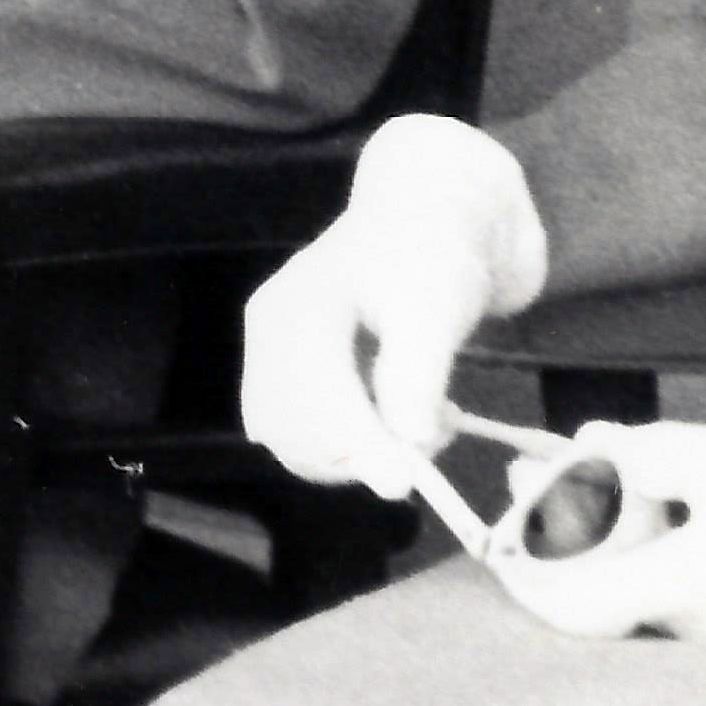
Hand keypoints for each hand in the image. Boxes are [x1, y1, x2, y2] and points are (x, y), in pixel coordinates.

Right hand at [236, 111, 549, 496]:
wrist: (428, 219)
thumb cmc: (432, 253)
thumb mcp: (436, 305)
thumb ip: (417, 372)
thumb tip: (409, 441)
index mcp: (295, 310)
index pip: (308, 400)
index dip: (355, 448)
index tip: (407, 485)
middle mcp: (269, 334)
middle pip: (290, 432)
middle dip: (360, 454)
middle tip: (432, 435)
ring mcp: (273, 355)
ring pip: (295, 444)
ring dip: (359, 456)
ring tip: (421, 422)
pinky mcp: (292, 374)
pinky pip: (305, 436)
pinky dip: (351, 448)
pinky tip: (393, 420)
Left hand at [487, 420, 705, 639]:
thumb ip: (639, 456)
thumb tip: (584, 449)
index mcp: (680, 591)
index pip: (567, 605)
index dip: (520, 569)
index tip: (493, 527)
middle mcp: (699, 625)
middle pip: (598, 587)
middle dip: (561, 526)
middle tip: (538, 464)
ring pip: (643, 582)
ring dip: (611, 527)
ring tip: (606, 459)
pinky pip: (687, 583)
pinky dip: (660, 540)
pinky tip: (671, 490)